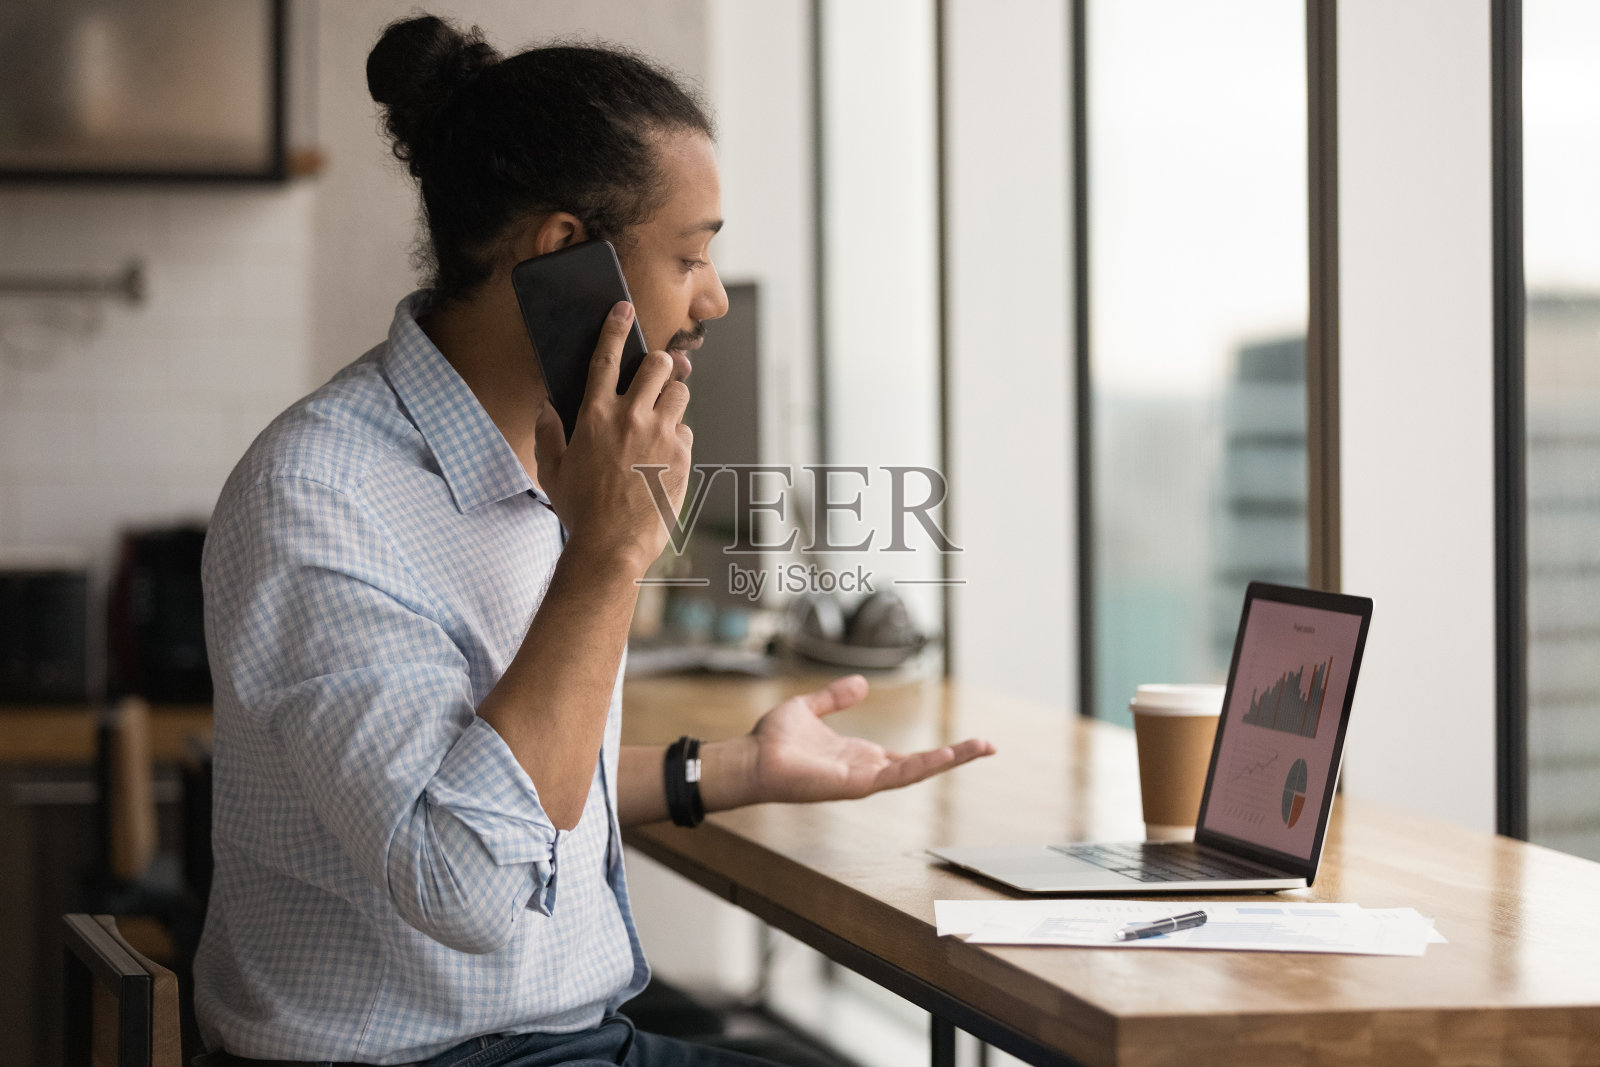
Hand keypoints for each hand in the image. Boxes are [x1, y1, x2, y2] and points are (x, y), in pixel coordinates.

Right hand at [534, 301, 691, 574]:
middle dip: (659, 362)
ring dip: (672, 396)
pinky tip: (664, 455)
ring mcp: (661, 435)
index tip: (624, 309)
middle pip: (658, 365)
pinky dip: (677, 437)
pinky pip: (686, 432)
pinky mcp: (683, 456)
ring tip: (661, 414)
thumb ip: (547, 433)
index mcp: (595, 414)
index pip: (606, 356)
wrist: (613, 544)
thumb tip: (546, 407)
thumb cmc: (579, 509)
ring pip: (680, 392)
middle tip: (655, 372)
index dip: (616, 326)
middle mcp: (631, 416)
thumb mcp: (551, 470)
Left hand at [738, 675, 995, 804]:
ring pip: (917, 770)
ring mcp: (863, 779)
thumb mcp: (810, 708)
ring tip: (982, 748)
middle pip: (922, 764)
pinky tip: (946, 756)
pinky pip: (896, 775)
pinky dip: (924, 765)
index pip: (908, 755)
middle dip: (956, 756)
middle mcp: (866, 770)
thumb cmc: (772, 741)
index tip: (965, 744)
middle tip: (989, 746)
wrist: (750, 759)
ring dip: (950, 759)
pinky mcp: (855, 784)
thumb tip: (861, 683)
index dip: (936, 752)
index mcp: (859, 756)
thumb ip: (835, 697)